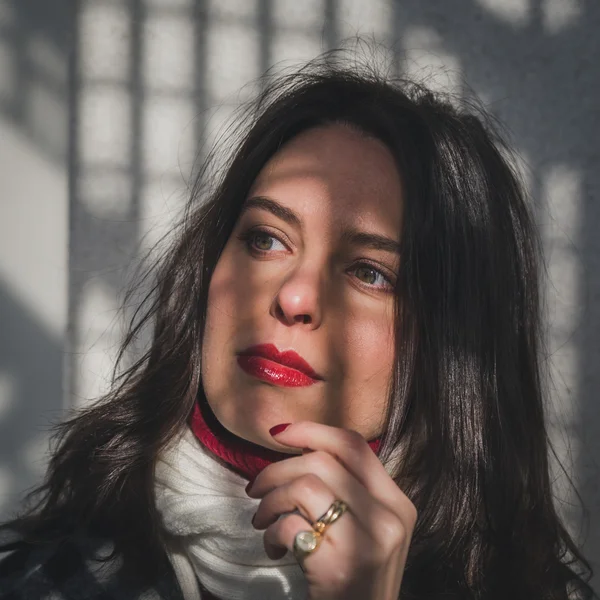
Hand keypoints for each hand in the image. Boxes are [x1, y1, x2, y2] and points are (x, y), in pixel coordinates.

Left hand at [246, 422, 416, 599]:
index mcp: (396, 502)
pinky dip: (271, 532)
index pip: (354, 445)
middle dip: (276, 470)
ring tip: (262, 520)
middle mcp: (389, 518)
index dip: (313, 430)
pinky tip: (274, 548)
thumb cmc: (354, 573)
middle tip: (256, 489)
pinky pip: (291, 526)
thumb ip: (346, 488)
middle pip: (322, 461)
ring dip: (270, 500)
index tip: (279, 434)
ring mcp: (368, 541)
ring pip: (304, 486)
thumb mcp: (366, 526)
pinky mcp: (341, 565)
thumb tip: (300, 444)